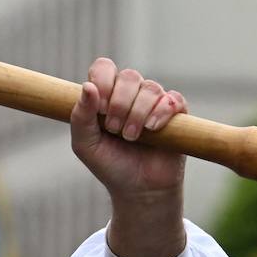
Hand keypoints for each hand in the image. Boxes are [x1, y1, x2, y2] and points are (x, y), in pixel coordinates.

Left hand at [71, 58, 187, 256]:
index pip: (104, 68)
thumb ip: (80, 116)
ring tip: (132, 137)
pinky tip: (153, 129)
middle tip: (114, 130)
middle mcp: (131, 94)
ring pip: (150, 88)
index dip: (103, 81)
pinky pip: (172, 98)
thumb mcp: (85, 144)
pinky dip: (162, 111)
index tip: (100, 108)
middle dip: (120, 104)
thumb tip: (88, 87)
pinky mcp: (175, 113)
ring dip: (138, 113)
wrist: (138, 188)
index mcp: (106, 95)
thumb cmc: (109, 164)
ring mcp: (154, 102)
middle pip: (129, 76)